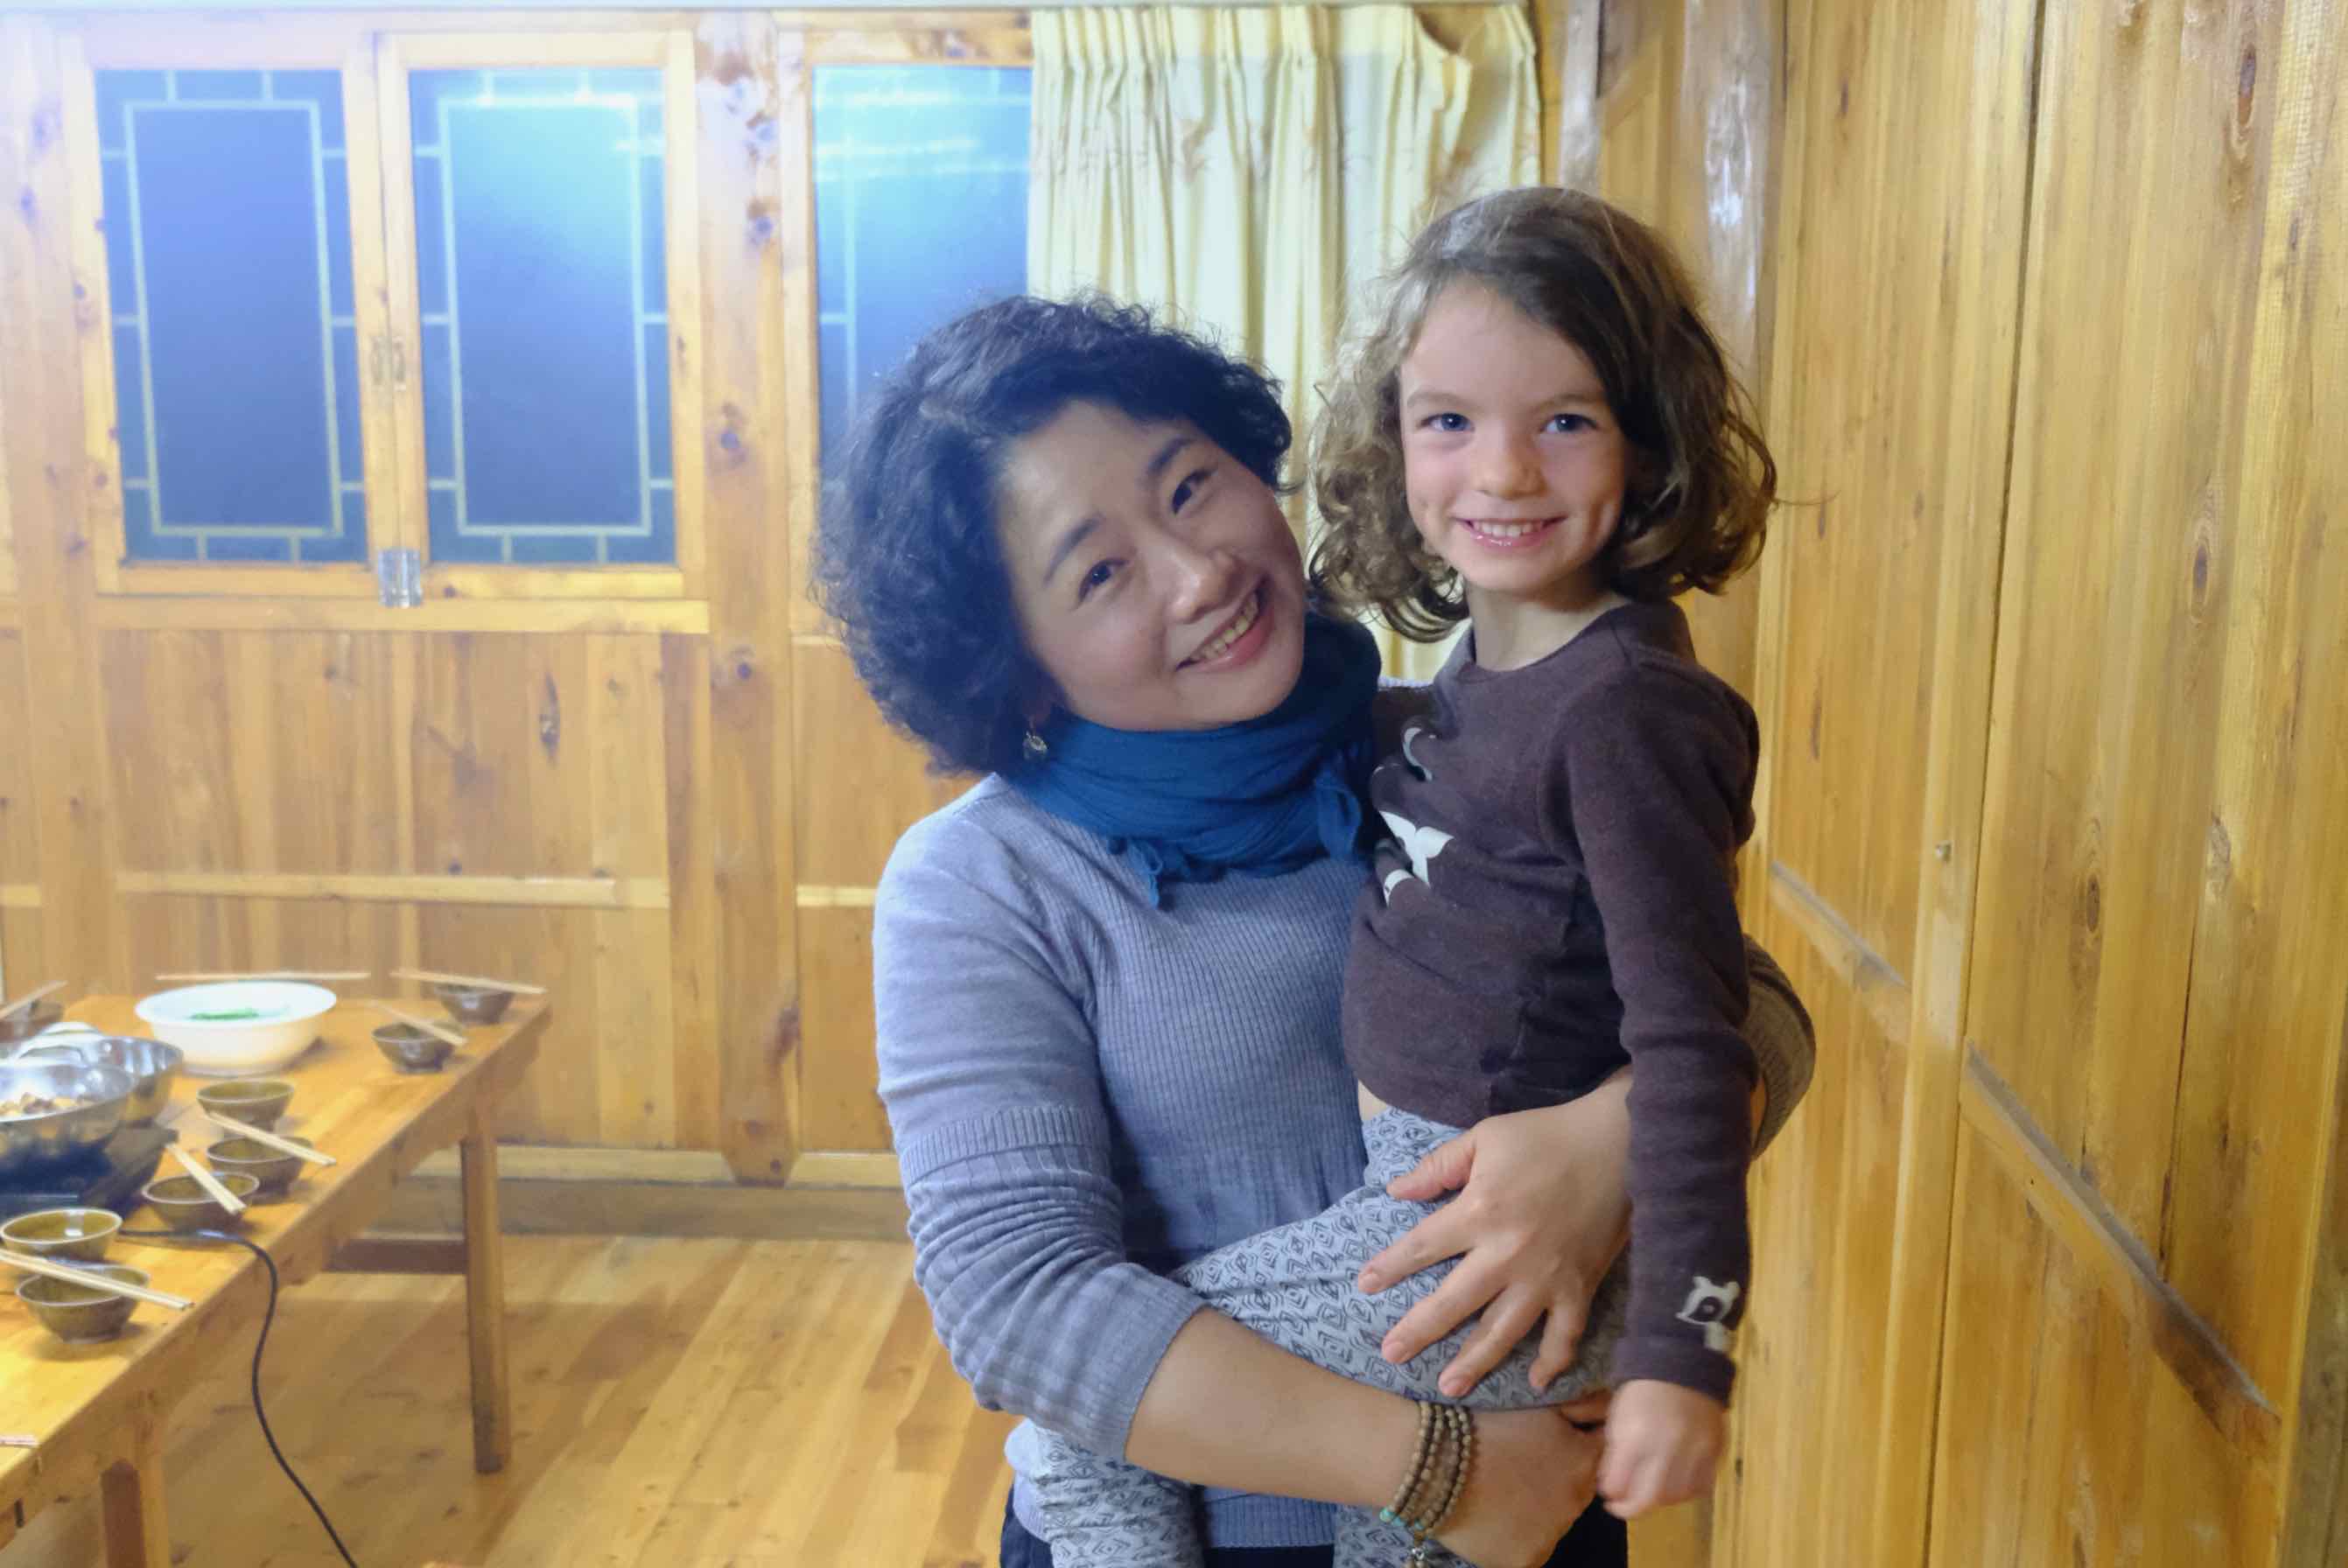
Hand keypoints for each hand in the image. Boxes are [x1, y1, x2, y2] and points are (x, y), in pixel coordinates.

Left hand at [1357, 1073, 1632, 1396]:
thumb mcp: (1484, 1137)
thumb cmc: (1546, 1136)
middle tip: (1391, 1354)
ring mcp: (1547, 1277)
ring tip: (1449, 1386)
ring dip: (1475, 1361)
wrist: (1620, 1143)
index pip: (1422, 1245)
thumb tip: (1396, 1190)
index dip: (1391, 1266)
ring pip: (1504, 1330)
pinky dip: (1553, 1360)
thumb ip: (1439, 1166)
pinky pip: (1565, 1333)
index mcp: (1481, 1211)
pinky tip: (1535, 1382)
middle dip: (1419, 1330)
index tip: (1364, 1285)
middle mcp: (1509, 1253)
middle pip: (1454, 1302)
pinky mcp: (1581, 1287)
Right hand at [1434, 1407, 1603, 1567]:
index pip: (1597, 1454)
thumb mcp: (1540, 1404)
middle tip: (1516, 1464)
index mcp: (1585, 1462)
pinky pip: (1529, 1547)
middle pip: (1575, 1490)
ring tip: (1500, 1489)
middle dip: (1555, 1478)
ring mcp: (1553, 1536)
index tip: (1544, 1442)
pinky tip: (1492, 1515)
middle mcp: (1578, 1503)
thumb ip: (1583, 1406)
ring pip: (1552, 1521)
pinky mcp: (1526, 1561)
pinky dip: (1516, 1535)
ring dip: (1536, 1508)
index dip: (1572, 1445)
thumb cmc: (1484, 1423)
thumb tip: (1609, 1403)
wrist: (1432, 1462)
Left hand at [1597, 1379, 1725, 1519]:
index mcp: (1636, 1436)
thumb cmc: (1642, 1390)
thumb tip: (1613, 1487)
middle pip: (1650, 1498)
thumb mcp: (1618, 1417)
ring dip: (1660, 1500)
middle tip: (1625, 1507)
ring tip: (1650, 1491)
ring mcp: (1694, 1450)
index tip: (1609, 1495)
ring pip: (1677, 1496)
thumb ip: (1616, 1454)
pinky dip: (1686, 1491)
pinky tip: (1676, 1483)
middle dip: (1632, 1509)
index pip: (1619, 1484)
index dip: (1611, 1494)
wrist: (1681, 1364)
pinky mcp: (1715, 1450)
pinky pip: (1701, 1486)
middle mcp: (1667, 1447)